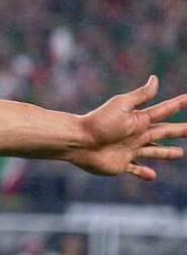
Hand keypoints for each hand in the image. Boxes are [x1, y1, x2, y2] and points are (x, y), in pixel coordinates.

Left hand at [68, 76, 186, 179]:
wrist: (78, 141)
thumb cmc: (99, 122)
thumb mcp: (121, 105)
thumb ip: (140, 96)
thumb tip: (155, 78)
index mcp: (139, 119)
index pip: (164, 110)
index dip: (178, 104)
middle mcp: (137, 135)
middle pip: (164, 132)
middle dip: (180, 131)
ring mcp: (130, 150)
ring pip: (154, 152)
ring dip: (166, 153)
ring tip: (180, 153)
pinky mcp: (121, 164)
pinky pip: (136, 169)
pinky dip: (144, 173)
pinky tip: (152, 176)